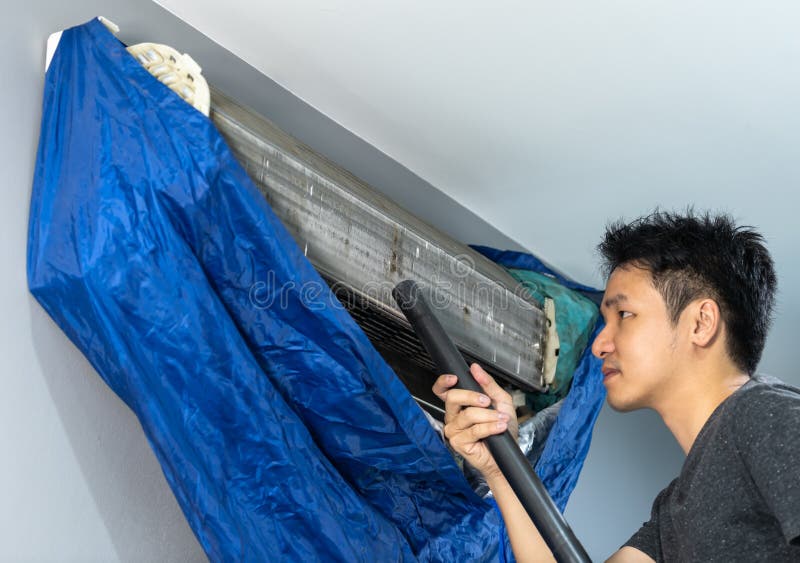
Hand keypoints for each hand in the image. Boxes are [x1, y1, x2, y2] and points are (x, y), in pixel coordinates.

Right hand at [432, 363, 518, 477]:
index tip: (454, 378)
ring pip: (467, 415)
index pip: (442, 391)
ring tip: (501, 419)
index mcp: (459, 405)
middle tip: (488, 402)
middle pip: (453, 398)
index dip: (443, 382)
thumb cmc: (503, 429)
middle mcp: (453, 416)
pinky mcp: (458, 443)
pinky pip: (474, 430)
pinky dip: (490, 427)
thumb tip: (475, 368)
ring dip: (489, 416)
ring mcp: (454, 430)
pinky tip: (500, 427)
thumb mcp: (500, 401)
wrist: (508, 454)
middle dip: (472, 396)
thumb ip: (488, 384)